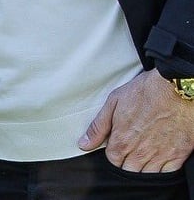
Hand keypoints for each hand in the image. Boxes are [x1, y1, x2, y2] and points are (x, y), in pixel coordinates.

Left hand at [79, 67, 193, 171]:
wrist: (176, 89)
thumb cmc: (145, 92)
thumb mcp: (113, 103)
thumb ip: (98, 127)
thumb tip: (84, 144)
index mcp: (122, 140)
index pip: (112, 160)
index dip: (114, 153)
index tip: (118, 145)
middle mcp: (140, 152)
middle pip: (128, 170)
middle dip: (127, 162)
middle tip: (131, 149)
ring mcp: (160, 155)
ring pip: (147, 174)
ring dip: (143, 167)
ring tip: (145, 152)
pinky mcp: (178, 155)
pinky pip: (167, 173)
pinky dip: (162, 169)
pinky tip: (160, 157)